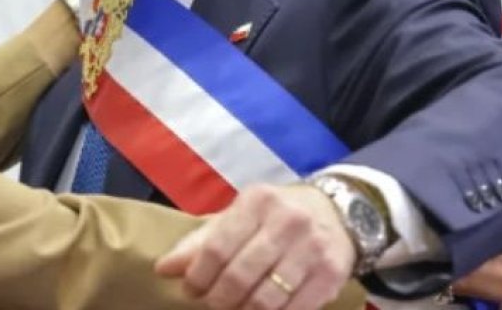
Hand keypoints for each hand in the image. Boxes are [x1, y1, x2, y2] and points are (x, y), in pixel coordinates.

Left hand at [155, 184, 355, 309]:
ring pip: (265, 299)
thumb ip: (201, 241)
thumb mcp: (239, 216)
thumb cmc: (276, 215)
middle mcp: (287, 221)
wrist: (338, 212)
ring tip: (234, 309)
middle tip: (212, 304)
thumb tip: (163, 268)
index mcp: (257, 202)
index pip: (216, 247)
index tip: (190, 290)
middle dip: (218, 299)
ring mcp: (312, 249)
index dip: (198, 276)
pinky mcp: (332, 274)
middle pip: (239, 276)